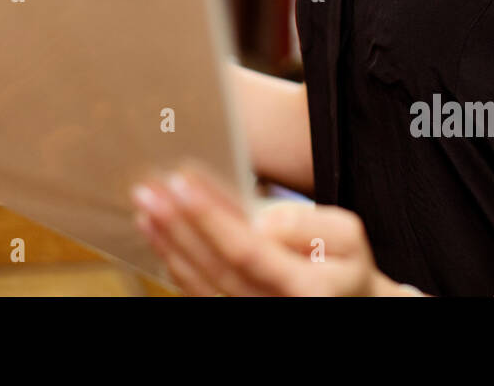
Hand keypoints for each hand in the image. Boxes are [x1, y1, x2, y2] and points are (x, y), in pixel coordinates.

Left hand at [130, 161, 425, 295]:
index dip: (211, 217)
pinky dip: (173, 262)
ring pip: (200, 282)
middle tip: (149, 189)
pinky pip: (199, 293)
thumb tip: (267, 220)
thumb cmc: (345, 263)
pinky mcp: (235, 310)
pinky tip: (157, 233)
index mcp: (305, 287)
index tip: (182, 182)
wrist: (348, 301)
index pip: (247, 250)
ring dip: (168, 242)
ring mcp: (250, 312)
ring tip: (146, 204)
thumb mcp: (348, 236)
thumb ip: (312, 224)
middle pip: (215, 266)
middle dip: (178, 225)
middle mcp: (273, 307)